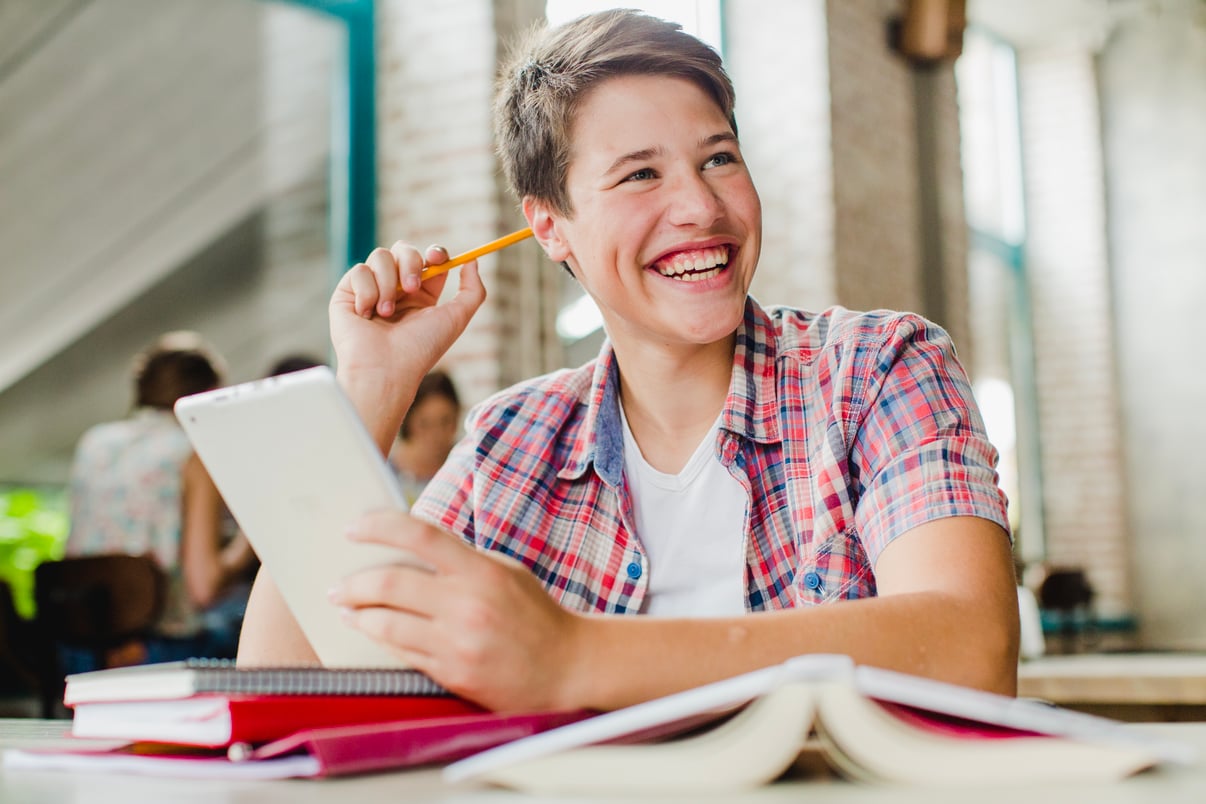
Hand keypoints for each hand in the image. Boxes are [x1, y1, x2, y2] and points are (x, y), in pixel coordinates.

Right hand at [329, 241, 485, 417]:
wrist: (385, 368)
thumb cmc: (421, 348)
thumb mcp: (457, 318)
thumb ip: (473, 290)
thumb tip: (472, 261)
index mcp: (421, 296)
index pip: (427, 260)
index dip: (434, 252)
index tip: (437, 257)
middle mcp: (395, 291)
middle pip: (403, 249)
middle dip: (411, 263)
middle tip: (412, 287)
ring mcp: (371, 290)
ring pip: (380, 256)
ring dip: (388, 284)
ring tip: (386, 314)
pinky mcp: (347, 294)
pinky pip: (359, 271)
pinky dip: (367, 292)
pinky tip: (367, 315)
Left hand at [329, 511, 585, 711]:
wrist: (567, 668)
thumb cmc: (535, 615)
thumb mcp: (506, 573)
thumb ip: (462, 560)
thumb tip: (410, 549)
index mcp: (482, 571)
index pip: (420, 536)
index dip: (379, 527)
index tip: (353, 527)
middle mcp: (468, 605)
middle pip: (390, 584)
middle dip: (354, 584)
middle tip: (339, 584)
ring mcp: (459, 643)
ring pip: (387, 625)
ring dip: (358, 615)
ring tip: (348, 609)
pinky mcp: (453, 674)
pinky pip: (402, 654)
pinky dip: (381, 640)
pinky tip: (371, 632)